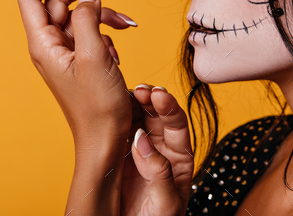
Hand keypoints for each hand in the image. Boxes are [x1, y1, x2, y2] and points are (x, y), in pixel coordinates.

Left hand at [16, 0, 135, 145]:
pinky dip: (108, 32)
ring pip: (81, 16)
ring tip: (127, 22)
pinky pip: (91, 33)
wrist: (106, 140)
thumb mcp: (94, 56)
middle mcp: (51, 45)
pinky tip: (119, 45)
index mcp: (44, 44)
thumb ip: (89, 18)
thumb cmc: (97, 108)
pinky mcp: (82, 60)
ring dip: (105, 13)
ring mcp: (67, 53)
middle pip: (62, 1)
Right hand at [121, 84, 194, 215]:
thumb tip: (142, 141)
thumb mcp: (166, 202)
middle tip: (139, 90)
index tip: (158, 95)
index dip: (169, 107)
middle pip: (157, 116)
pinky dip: (117, 118)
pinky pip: (120, 132)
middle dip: (150, 100)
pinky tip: (113, 109)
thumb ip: (158, 173)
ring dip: (133, 105)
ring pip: (138, 120)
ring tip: (124, 94)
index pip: (177, 125)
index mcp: (179, 158)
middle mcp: (161, 149)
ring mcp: (140, 150)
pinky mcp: (120, 155)